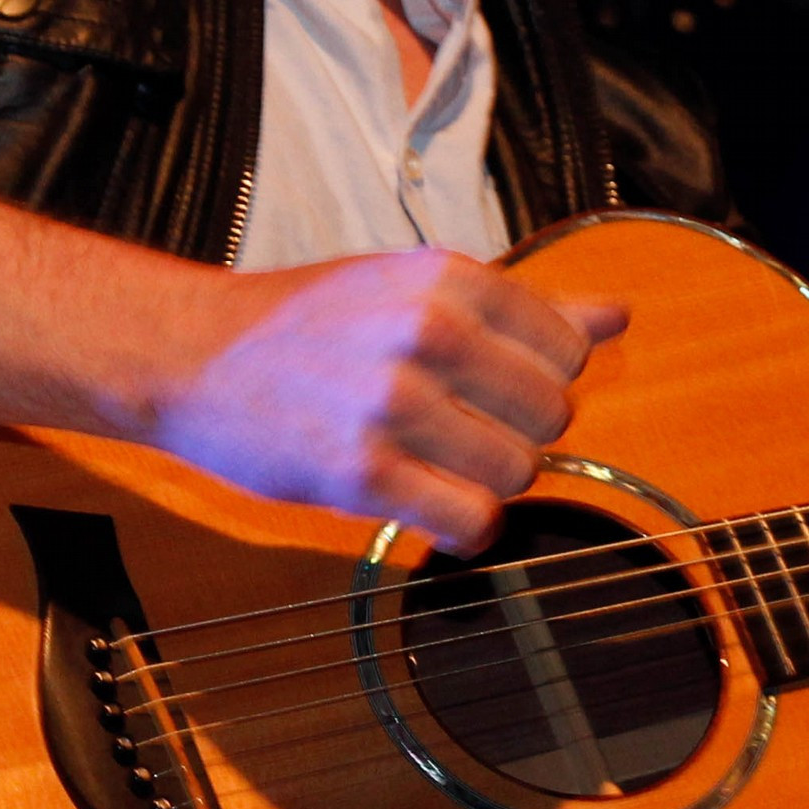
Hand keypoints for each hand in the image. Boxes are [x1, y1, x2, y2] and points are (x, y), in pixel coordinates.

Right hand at [149, 246, 626, 553]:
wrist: (191, 355)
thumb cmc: (308, 322)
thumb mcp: (414, 287)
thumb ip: (522, 307)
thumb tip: (617, 316)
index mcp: (449, 279)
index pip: (569, 349)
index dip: (541, 380)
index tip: (496, 390)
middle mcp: (429, 332)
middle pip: (553, 415)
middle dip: (519, 435)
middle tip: (464, 434)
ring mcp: (395, 402)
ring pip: (518, 471)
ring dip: (490, 484)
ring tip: (442, 468)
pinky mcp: (362, 471)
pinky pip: (470, 520)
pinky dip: (466, 529)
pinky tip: (433, 509)